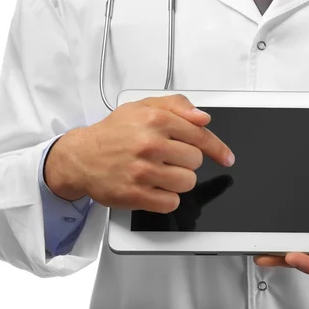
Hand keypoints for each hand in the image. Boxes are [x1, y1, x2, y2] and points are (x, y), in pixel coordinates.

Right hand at [44, 94, 234, 212]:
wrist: (81, 157)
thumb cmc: (115, 132)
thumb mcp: (143, 107)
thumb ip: (177, 106)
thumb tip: (203, 118)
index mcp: (156, 120)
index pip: (201, 136)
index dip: (217, 148)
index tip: (226, 158)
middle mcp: (150, 144)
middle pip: (196, 161)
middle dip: (186, 161)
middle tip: (168, 158)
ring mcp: (143, 171)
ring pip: (187, 182)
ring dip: (178, 180)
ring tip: (160, 172)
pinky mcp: (135, 195)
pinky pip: (171, 202)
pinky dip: (167, 198)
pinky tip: (154, 187)